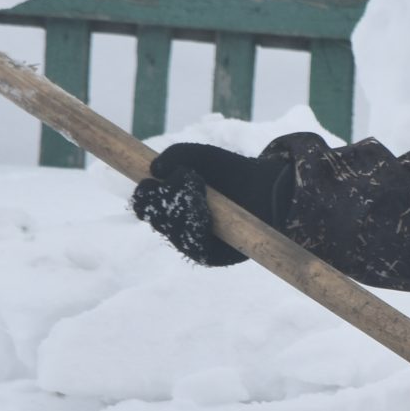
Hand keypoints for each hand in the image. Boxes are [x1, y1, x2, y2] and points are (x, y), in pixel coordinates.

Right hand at [129, 142, 290, 266]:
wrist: (266, 188)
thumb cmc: (230, 170)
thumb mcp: (201, 155)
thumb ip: (176, 154)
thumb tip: (153, 169)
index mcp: (169, 202)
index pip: (144, 205)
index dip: (143, 195)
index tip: (150, 181)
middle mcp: (177, 225)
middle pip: (153, 218)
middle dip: (161, 198)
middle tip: (179, 179)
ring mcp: (192, 241)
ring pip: (171, 230)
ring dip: (181, 205)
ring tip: (198, 185)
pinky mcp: (209, 256)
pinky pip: (193, 245)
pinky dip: (194, 224)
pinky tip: (202, 208)